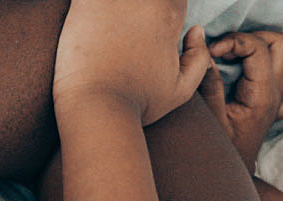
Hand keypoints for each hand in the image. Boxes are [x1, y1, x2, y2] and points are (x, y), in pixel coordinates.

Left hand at [52, 0, 210, 123]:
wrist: (96, 107)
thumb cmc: (138, 103)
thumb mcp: (181, 90)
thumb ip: (198, 58)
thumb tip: (196, 31)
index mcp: (168, 14)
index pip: (172, 1)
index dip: (163, 15)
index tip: (150, 31)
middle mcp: (143, 0)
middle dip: (138, 13)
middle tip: (126, 38)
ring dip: (115, 9)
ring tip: (110, 31)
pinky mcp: (83, 3)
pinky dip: (89, 7)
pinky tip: (89, 23)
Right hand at [197, 31, 282, 168]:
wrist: (232, 176)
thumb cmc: (220, 150)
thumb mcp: (210, 117)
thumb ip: (209, 84)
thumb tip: (205, 52)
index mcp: (261, 95)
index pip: (256, 48)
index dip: (232, 41)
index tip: (211, 51)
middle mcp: (276, 94)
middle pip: (279, 45)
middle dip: (252, 37)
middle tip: (226, 48)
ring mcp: (280, 101)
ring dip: (272, 48)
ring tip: (245, 52)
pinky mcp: (278, 108)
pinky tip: (267, 73)